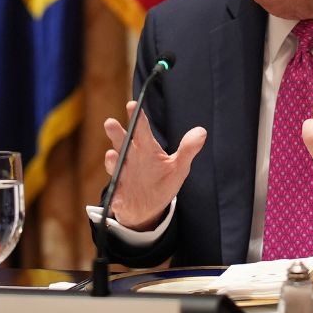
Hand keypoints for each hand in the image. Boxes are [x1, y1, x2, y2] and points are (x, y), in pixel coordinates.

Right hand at [102, 101, 207, 230]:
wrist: (150, 208)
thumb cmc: (163, 180)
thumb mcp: (179, 166)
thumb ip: (188, 149)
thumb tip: (202, 131)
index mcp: (146, 148)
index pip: (141, 130)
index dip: (137, 117)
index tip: (132, 104)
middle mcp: (131, 158)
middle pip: (122, 142)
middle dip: (117, 133)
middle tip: (111, 123)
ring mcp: (123, 175)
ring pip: (115, 164)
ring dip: (112, 160)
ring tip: (112, 155)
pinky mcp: (119, 194)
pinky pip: (115, 195)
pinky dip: (115, 197)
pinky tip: (116, 199)